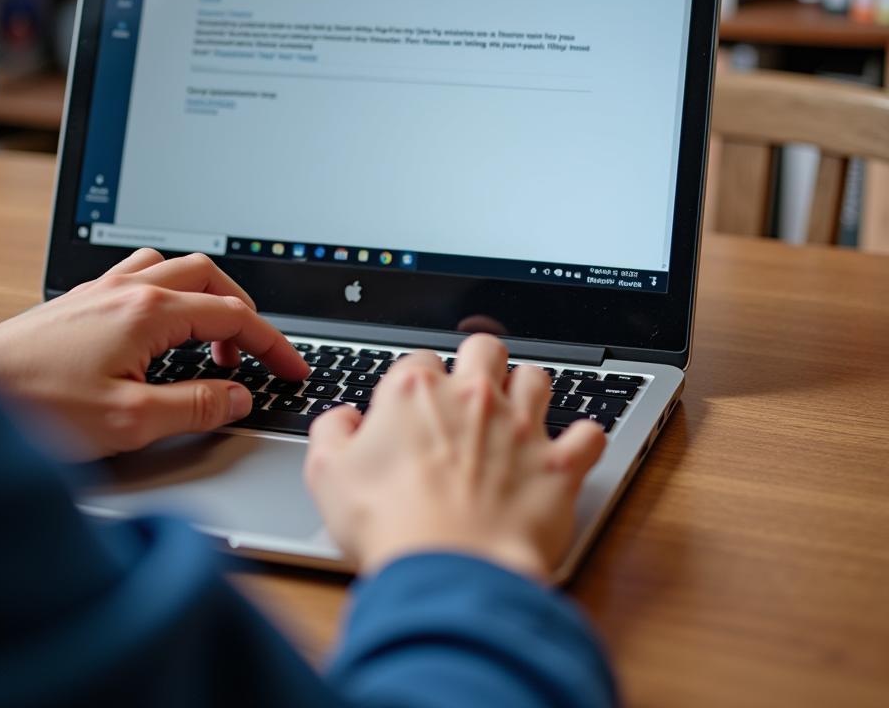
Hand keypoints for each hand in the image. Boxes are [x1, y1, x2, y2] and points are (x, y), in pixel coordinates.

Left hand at [0, 248, 306, 457]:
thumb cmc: (31, 409)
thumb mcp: (129, 421)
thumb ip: (194, 405)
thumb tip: (238, 397)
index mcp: (147, 312)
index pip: (232, 315)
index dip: (272, 343)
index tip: (291, 368)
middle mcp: (124, 291)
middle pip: (208, 276)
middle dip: (241, 311)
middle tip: (252, 355)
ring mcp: (97, 293)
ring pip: (170, 269)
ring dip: (202, 295)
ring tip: (207, 338)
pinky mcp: (76, 305)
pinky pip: (136, 278)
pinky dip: (166, 296)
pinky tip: (155, 331)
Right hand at [305, 334, 605, 580]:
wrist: (448, 569)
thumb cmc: (389, 525)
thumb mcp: (328, 474)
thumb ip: (331, 433)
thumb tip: (343, 419)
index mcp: (415, 392)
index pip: (418, 360)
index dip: (414, 382)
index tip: (412, 406)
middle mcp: (472, 397)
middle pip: (484, 348)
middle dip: (478, 360)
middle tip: (472, 389)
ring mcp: (520, 427)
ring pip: (537, 377)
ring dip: (529, 389)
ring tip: (519, 411)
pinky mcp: (558, 464)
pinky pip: (589, 434)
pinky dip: (584, 438)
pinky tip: (574, 447)